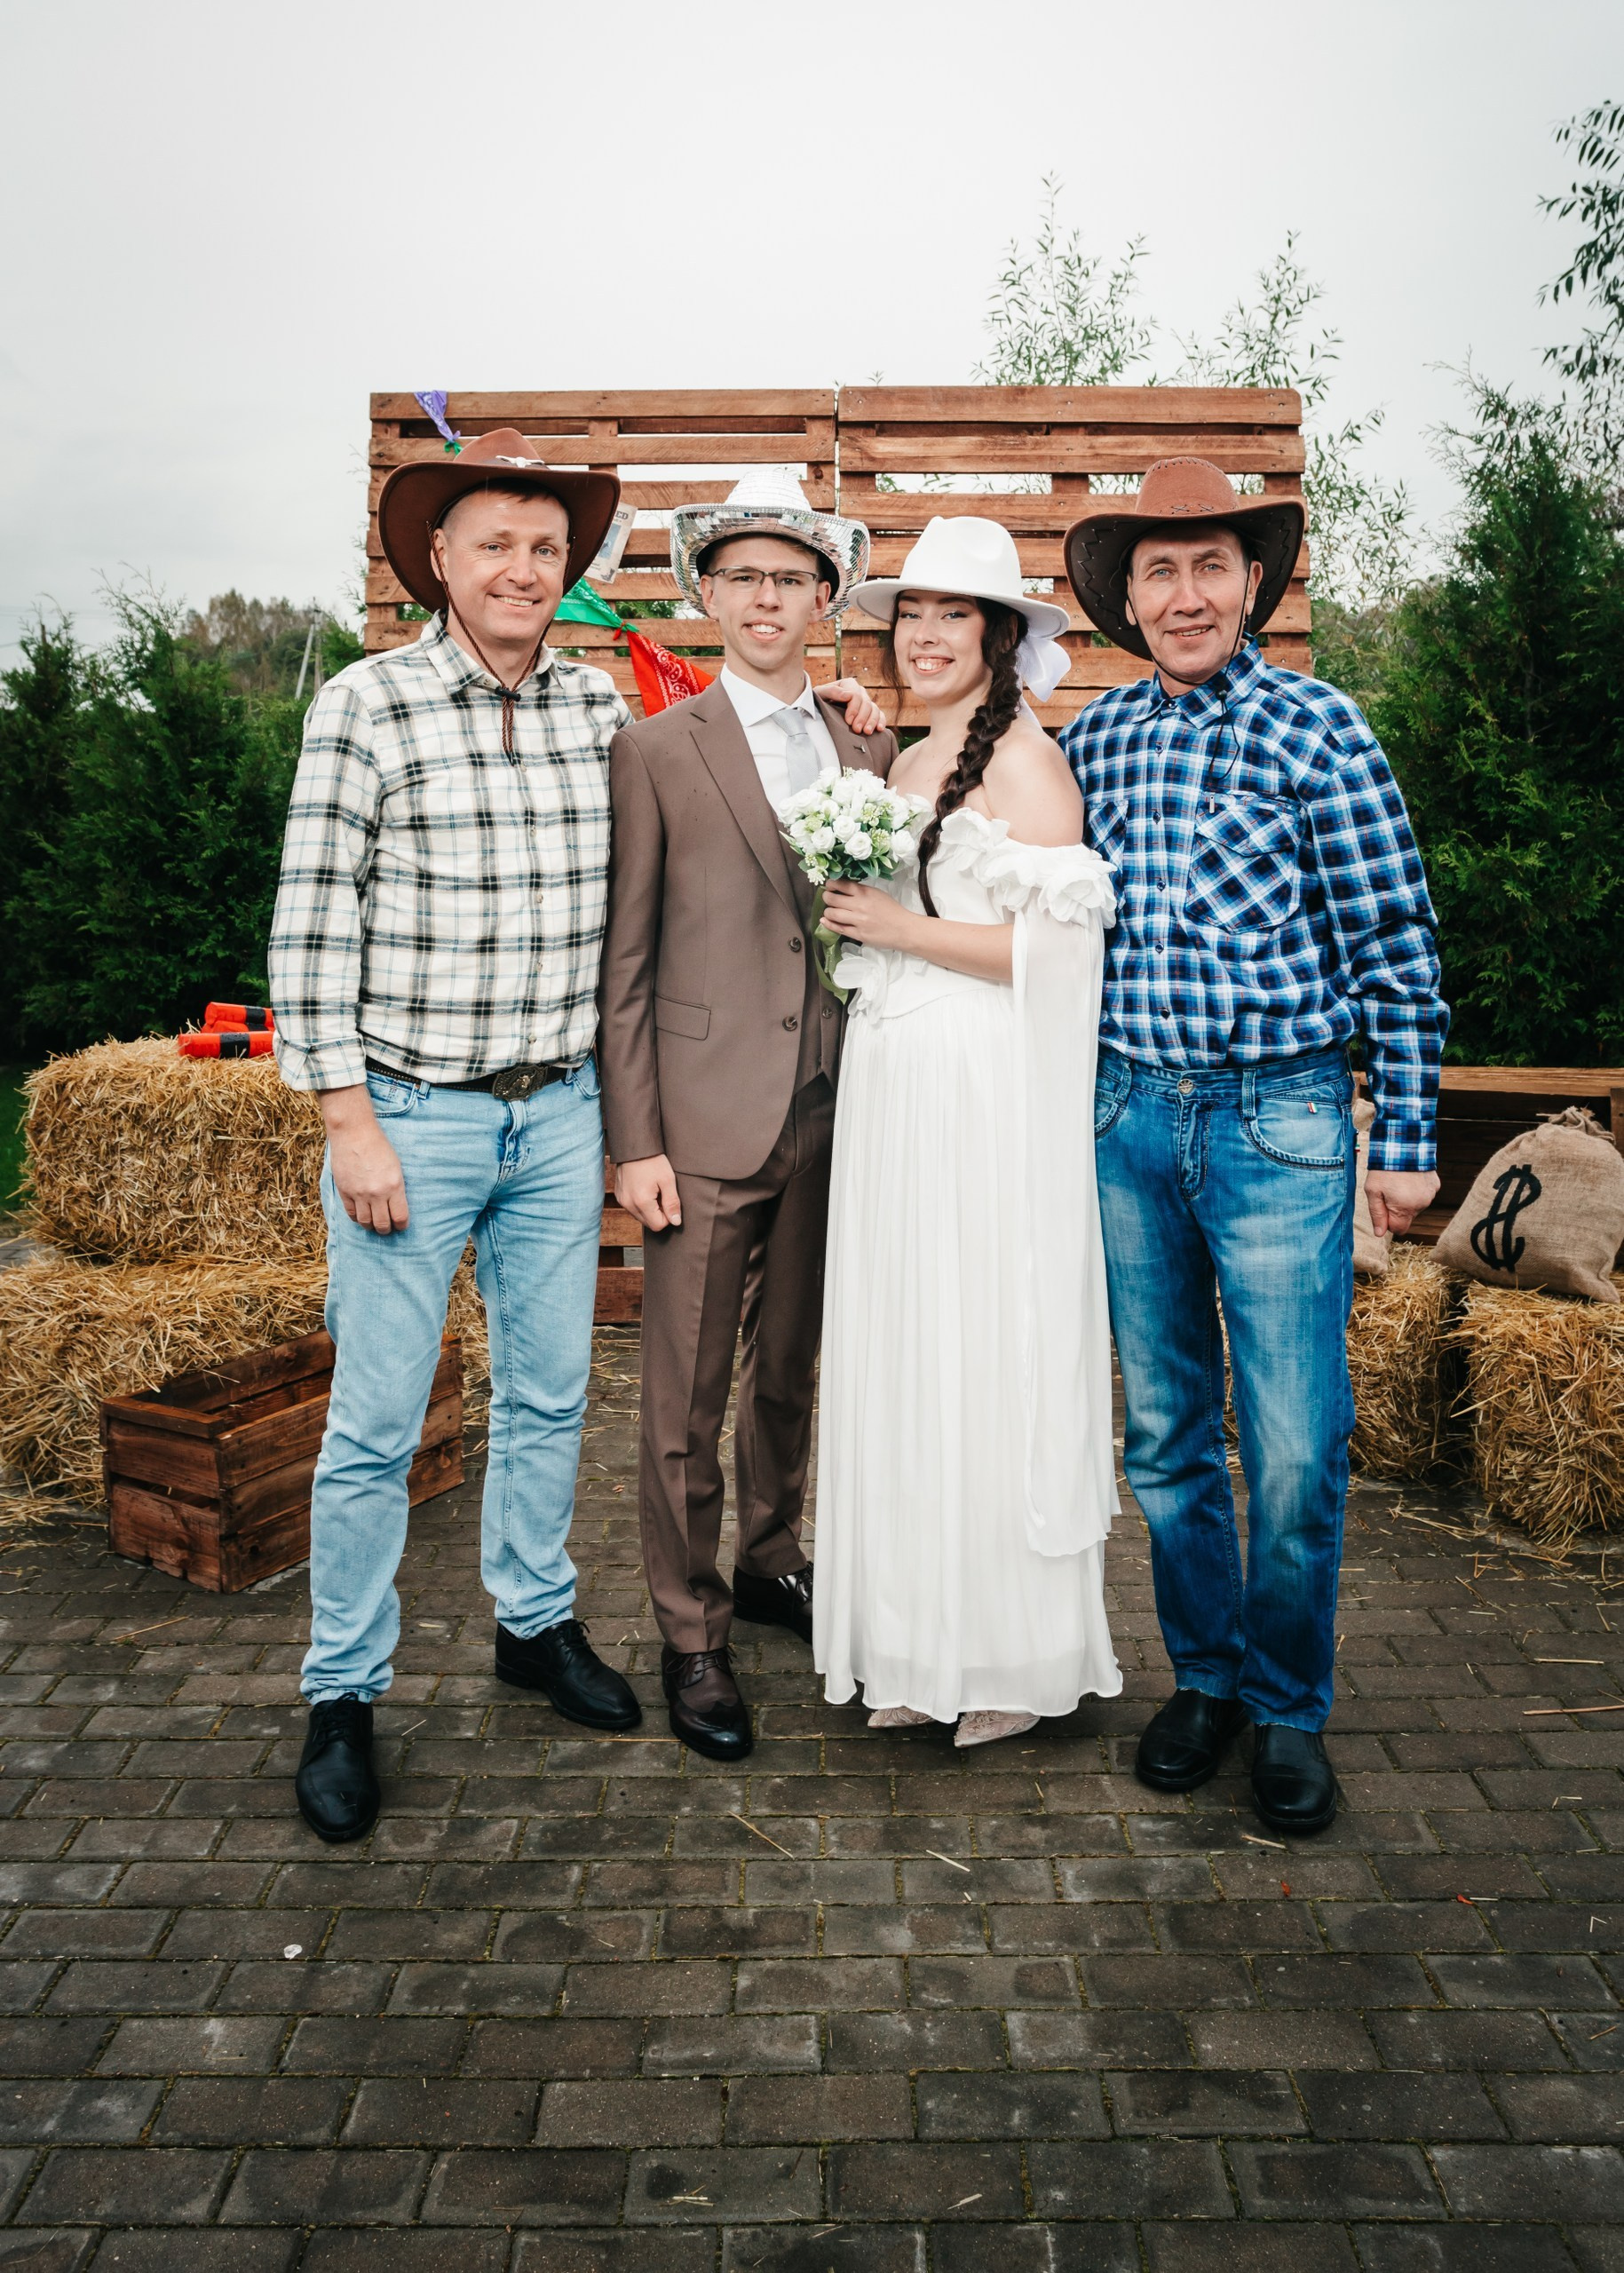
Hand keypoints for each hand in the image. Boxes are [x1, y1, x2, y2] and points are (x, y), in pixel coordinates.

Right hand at [319, 1087, 408, 1233]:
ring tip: (374, 1224)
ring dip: (371, 1226)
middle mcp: (377, 1193)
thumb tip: (396, 1206)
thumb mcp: (396, 1166)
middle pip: (382, 1224)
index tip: (401, 1226)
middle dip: (386, 1229)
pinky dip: (357, 1218)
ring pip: (365, 1222)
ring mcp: (359, 1193)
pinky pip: (351, 1213)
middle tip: (387, 1228)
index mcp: (394, 1186)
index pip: (400, 1217)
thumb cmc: (379, 1146)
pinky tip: (361, 1216)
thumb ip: (396, 1187)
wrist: (354, 1133)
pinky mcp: (344, 1191)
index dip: (401, 1225)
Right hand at [616, 1153, 682, 1231]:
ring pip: (640, 1216)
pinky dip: (641, 1203)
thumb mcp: (668, 1180)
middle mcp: (628, 1204)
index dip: (668, 1216)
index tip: (669, 1200)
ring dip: (650, 1209)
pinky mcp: (619, 1195)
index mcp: (641, 1201)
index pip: (658, 1225)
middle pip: (648, 1223)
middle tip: (662, 1194)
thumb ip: (672, 1203)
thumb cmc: (653, 1160)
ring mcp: (622, 1200)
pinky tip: (645, 1188)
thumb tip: (676, 1222)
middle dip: (659, 1213)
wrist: (634, 1145)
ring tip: (654, 1189)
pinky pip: (633, 1208)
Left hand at [820, 880, 921, 952]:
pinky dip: (828, 924)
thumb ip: (861, 891)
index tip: (828, 885)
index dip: (831, 884)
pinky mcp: (858, 934)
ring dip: (827, 911)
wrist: (904, 929)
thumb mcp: (877, 894)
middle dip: (826, 897)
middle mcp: (860, 905)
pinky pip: (838, 928)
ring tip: (830, 911)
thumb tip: (843, 889)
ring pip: (832, 913)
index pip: (841, 884)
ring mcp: (858, 921)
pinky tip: (825, 920)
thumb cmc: (892, 910)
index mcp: (865, 892)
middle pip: (832, 899)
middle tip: (827, 898)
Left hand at [822, 676, 885, 735]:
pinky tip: (879, 729)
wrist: (819, 711)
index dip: (853, 708)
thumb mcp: (820, 694)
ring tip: (867, 732)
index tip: (848, 721)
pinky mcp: (870, 713)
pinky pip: (880, 715)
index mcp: (848, 684)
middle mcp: (859, 692)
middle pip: (866, 703)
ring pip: (874, 709)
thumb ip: (832, 691)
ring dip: (872, 721)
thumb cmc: (818, 701)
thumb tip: (848, 695)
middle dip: (862, 717)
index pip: (856, 694)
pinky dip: (881, 721)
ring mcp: (865, 702)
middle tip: (857, 730)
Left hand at [1365, 1168, 1439, 1237]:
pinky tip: (1410, 1177)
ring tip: (1400, 1182)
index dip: (1388, 1222)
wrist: (1404, 1146)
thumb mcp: (1373, 1191)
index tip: (1384, 1207)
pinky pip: (1424, 1195)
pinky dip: (1417, 1190)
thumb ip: (1377, 1214)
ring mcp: (1430, 1195)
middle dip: (1397, 1209)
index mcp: (1404, 1209)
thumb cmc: (1384, 1169)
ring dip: (1408, 1199)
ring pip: (1416, 1206)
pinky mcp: (1435, 1185)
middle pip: (1407, 1218)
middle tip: (1390, 1191)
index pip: (1398, 1230)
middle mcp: (1421, 1205)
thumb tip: (1379, 1233)